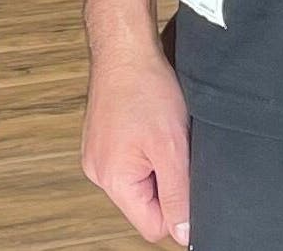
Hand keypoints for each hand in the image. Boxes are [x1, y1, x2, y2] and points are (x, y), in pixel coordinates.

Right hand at [80, 34, 193, 244]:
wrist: (125, 49)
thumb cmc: (145, 89)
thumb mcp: (172, 149)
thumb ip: (178, 196)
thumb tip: (184, 234)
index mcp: (112, 179)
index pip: (152, 225)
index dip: (176, 210)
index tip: (185, 179)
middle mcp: (98, 171)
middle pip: (144, 205)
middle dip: (166, 183)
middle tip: (173, 150)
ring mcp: (97, 155)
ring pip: (139, 184)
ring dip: (157, 167)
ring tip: (160, 136)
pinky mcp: (101, 141)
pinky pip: (130, 164)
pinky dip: (146, 152)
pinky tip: (149, 128)